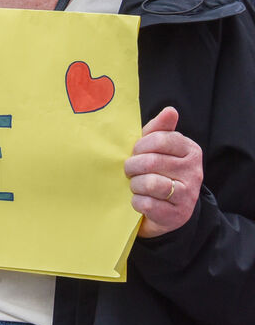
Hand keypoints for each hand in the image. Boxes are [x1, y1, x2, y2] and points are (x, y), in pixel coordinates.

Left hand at [124, 106, 202, 237]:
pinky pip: (148, 204)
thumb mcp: (157, 148)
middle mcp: (194, 171)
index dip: (140, 145)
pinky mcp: (177, 214)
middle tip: (130, 170)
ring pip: (150, 183)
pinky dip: (137, 201)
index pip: (161, 139)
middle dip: (132, 166)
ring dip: (135, 184)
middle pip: (152, 161)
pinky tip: (139, 200)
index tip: (134, 152)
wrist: (167, 209)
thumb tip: (170, 110)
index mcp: (190, 150)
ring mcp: (188, 194)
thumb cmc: (158, 171)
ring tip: (135, 184)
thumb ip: (160, 129)